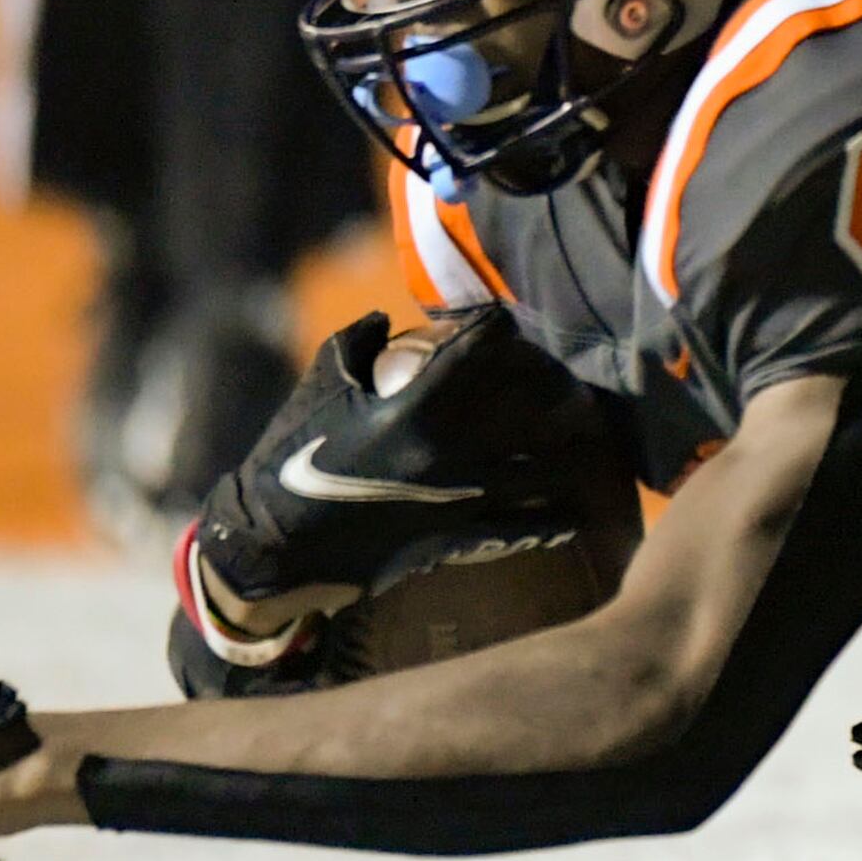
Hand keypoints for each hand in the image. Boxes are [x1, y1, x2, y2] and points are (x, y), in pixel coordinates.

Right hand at [183, 307, 636, 673]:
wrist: (278, 543)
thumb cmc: (292, 454)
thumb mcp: (319, 384)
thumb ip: (357, 341)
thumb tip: (390, 318)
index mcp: (413, 404)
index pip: (483, 346)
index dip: (500, 328)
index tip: (505, 325)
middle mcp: (447, 447)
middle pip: (533, 402)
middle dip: (554, 383)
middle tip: (561, 377)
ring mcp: (459, 495)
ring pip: (545, 466)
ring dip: (569, 448)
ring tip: (583, 435)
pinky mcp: (459, 537)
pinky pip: (525, 528)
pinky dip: (553, 520)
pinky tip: (574, 511)